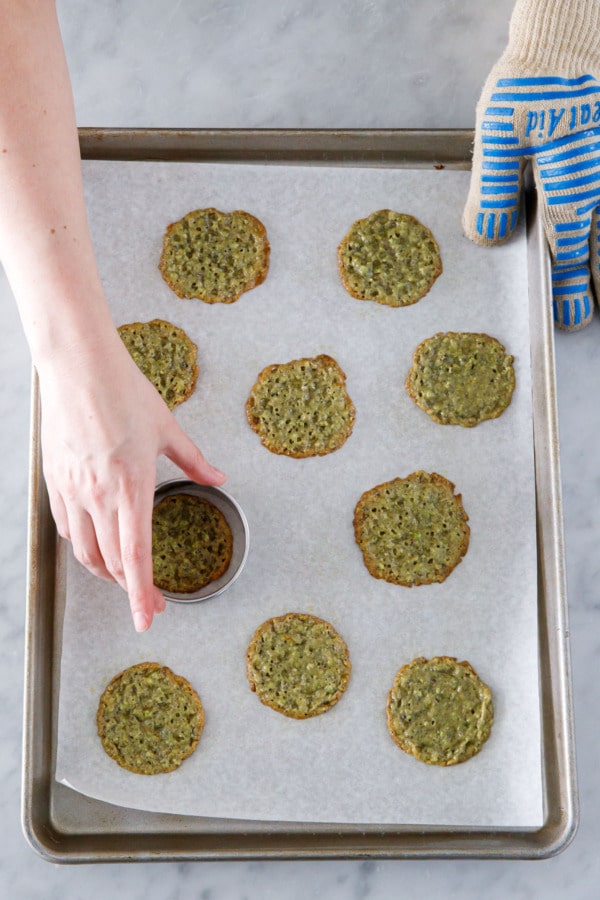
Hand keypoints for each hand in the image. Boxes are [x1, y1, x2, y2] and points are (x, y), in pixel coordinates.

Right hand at [37, 336, 225, 631]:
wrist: (78, 366)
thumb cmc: (124, 392)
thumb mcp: (167, 428)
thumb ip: (195, 462)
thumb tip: (219, 479)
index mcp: (132, 486)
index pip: (136, 556)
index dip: (142, 594)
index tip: (149, 618)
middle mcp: (98, 496)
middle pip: (111, 562)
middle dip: (131, 589)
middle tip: (150, 602)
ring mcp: (73, 490)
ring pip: (84, 550)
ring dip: (105, 572)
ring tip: (124, 579)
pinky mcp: (55, 481)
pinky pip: (66, 527)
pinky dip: (83, 545)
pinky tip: (94, 545)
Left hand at [463, 0, 599, 330]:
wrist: (568, 38)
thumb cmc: (532, 83)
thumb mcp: (498, 131)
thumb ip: (494, 186)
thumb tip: (489, 237)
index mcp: (568, 178)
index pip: (564, 243)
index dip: (561, 282)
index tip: (562, 316)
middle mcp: (599, 179)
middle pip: (596, 241)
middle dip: (587, 284)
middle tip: (581, 320)